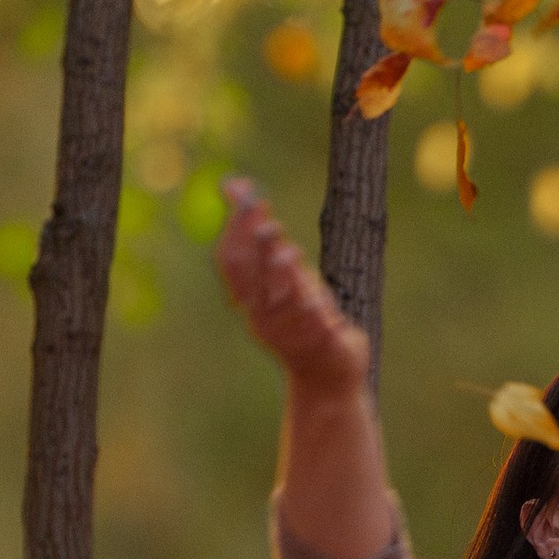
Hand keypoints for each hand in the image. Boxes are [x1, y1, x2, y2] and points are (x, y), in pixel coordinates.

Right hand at [219, 179, 369, 394]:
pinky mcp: (321, 347)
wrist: (327, 374)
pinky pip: (314, 331)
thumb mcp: (283, 270)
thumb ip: (260, 230)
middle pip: (253, 280)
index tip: (248, 198)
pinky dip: (314, 316)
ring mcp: (290, 335)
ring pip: (281, 304)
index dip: (236, 230)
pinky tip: (317, 302)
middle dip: (259, 250)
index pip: (231, 261)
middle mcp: (262, 317)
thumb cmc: (302, 314)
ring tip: (291, 255)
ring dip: (284, 279)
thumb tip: (233, 183)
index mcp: (250, 299)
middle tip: (269, 222)